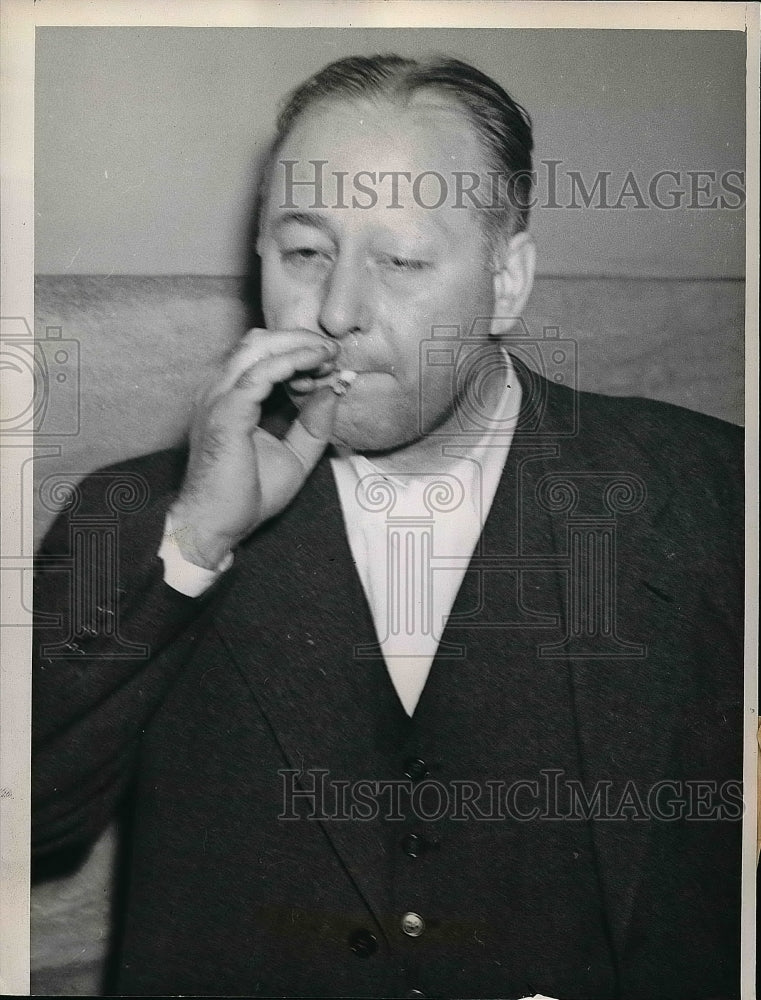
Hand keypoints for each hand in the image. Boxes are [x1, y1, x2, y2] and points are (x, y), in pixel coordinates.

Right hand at [169, 328, 339, 567]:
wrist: (215, 525)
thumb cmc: (247, 495)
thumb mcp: (295, 456)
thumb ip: (313, 425)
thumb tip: (333, 391)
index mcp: (231, 398)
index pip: (263, 356)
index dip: (298, 353)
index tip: (330, 364)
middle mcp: (220, 391)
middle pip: (259, 342)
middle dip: (300, 340)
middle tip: (332, 351)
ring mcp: (218, 398)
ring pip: (258, 348)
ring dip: (297, 346)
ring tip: (327, 353)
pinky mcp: (226, 412)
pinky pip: (260, 373)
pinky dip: (290, 362)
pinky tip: (314, 366)